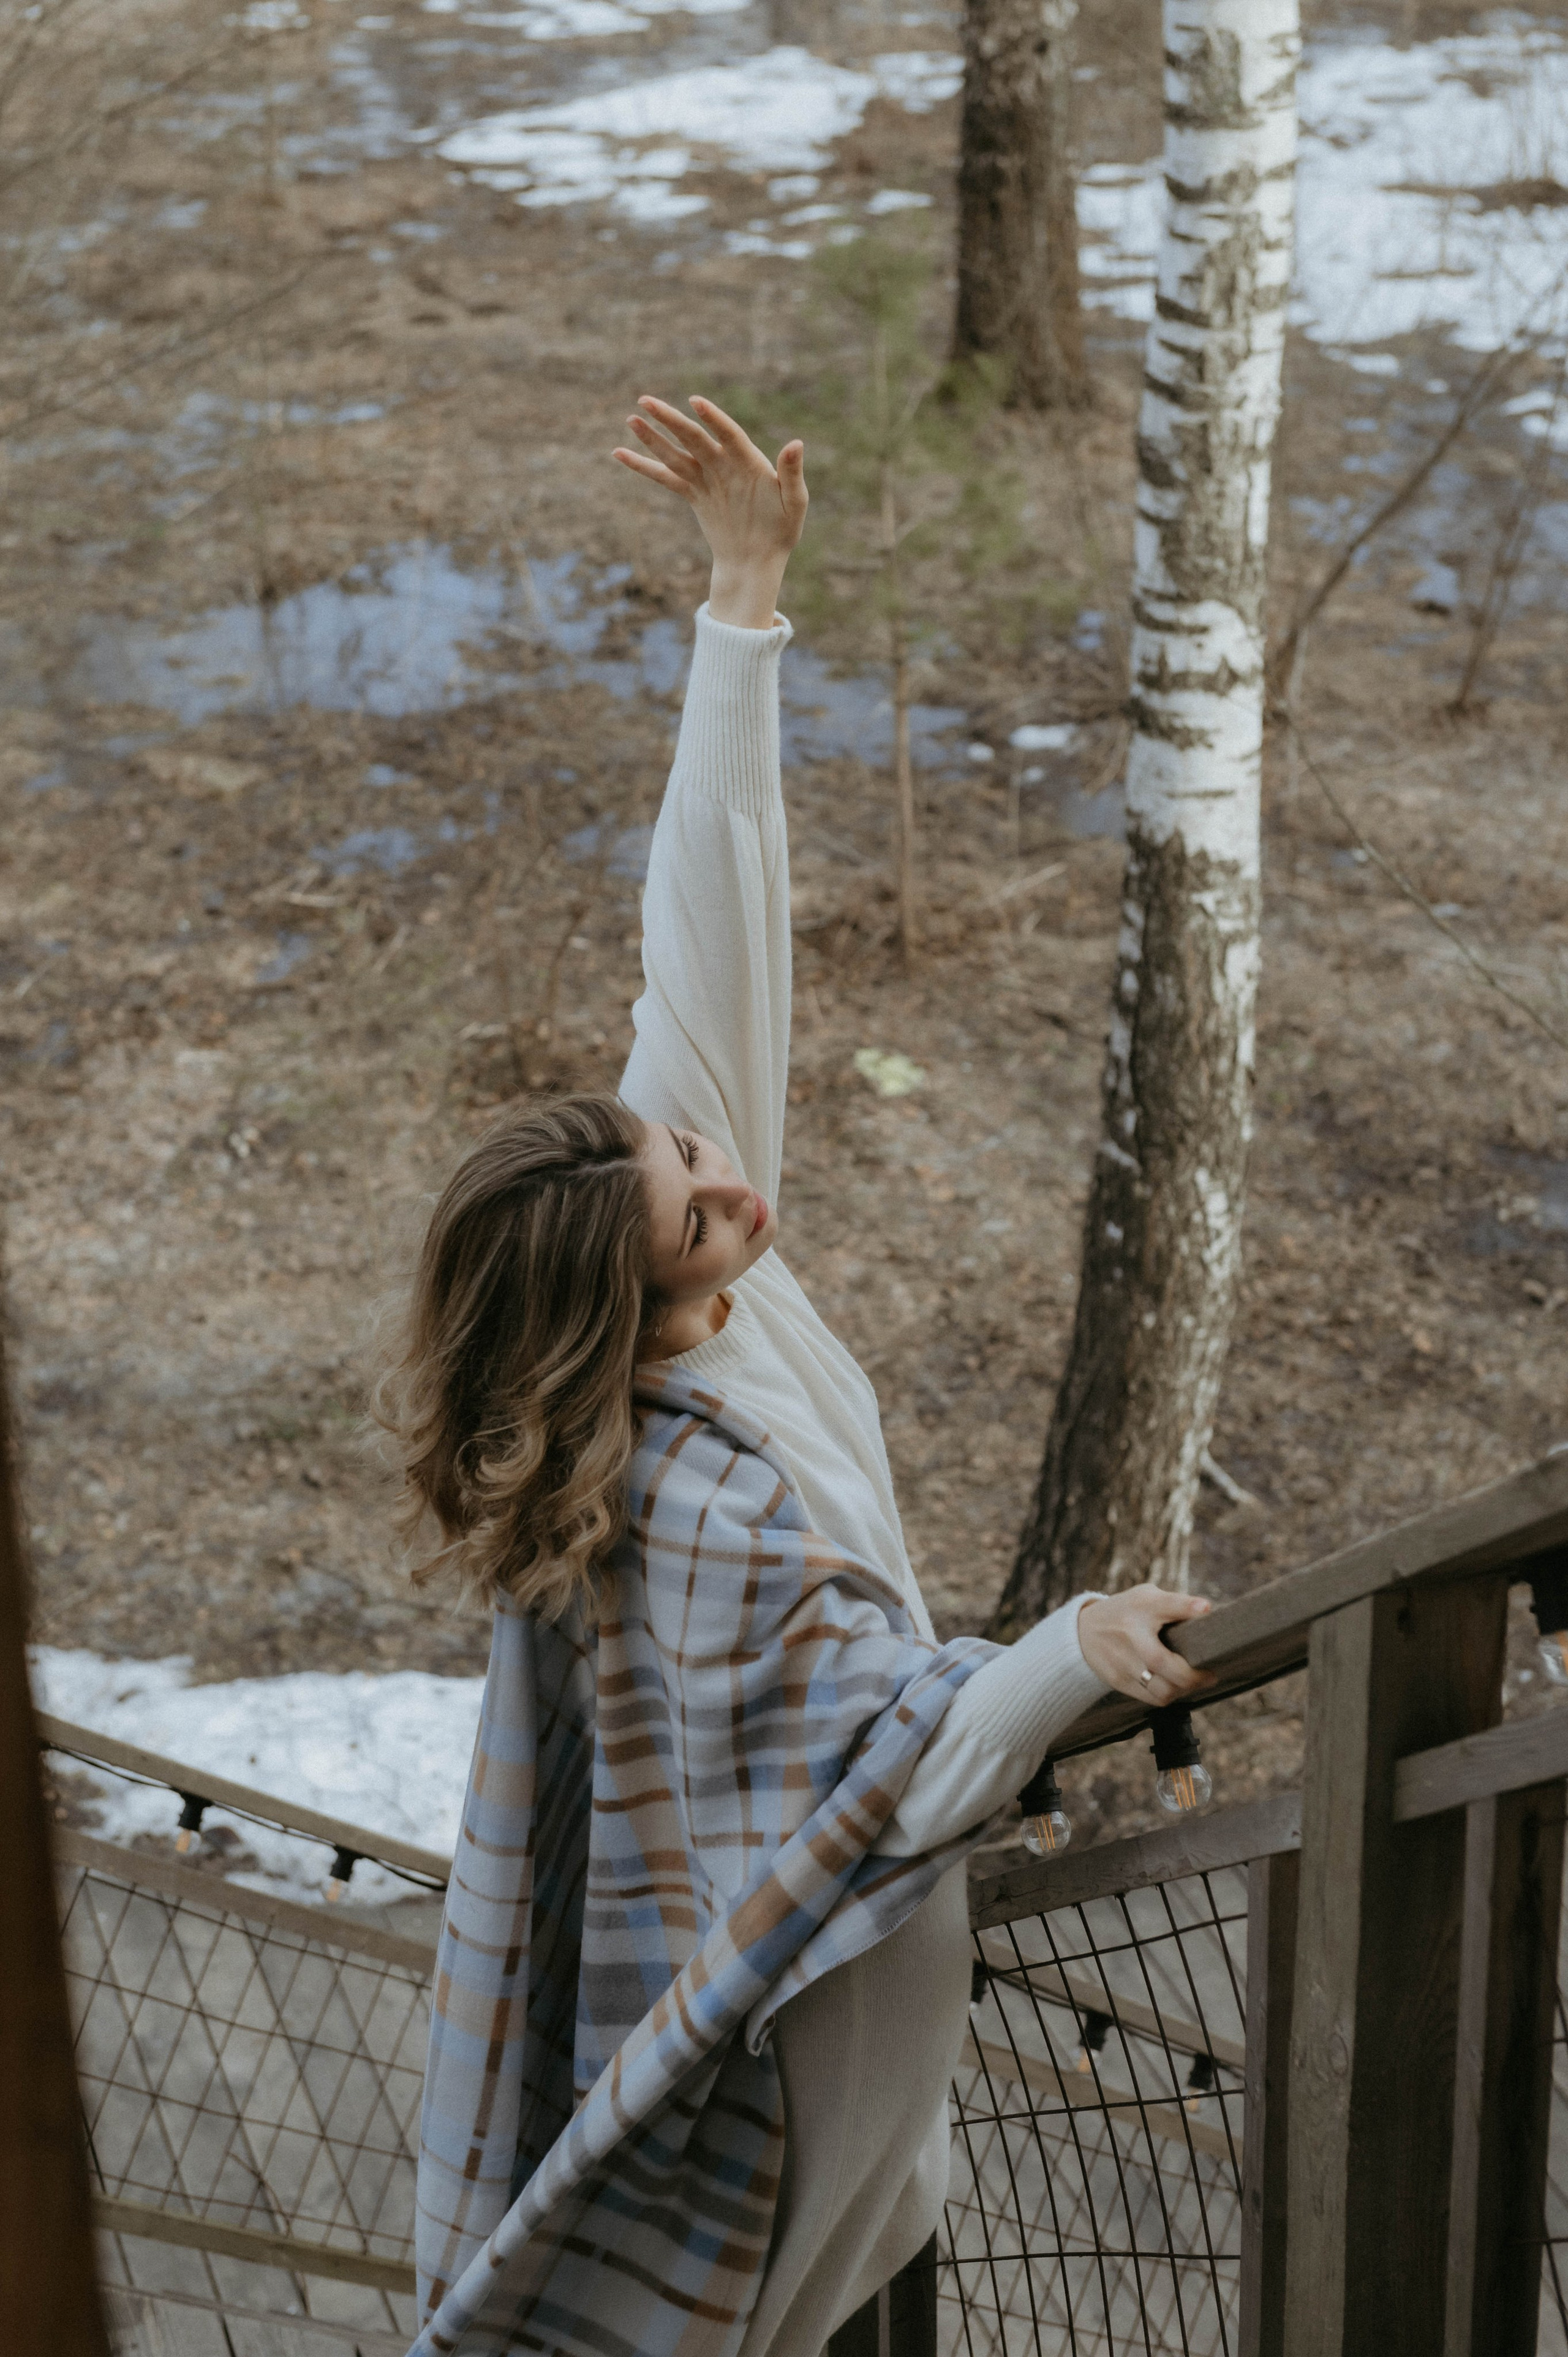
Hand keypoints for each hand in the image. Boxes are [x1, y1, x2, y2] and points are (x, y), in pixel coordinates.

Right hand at [612, 394, 807, 627]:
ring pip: (675, 453)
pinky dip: (644, 466)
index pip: (728, 434)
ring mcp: (707, 478)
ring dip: (653, 437)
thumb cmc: (781, 532)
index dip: (713, 419)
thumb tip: (796, 443)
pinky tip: (620, 453)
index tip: (695, 402)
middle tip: (644, 400)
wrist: (758, 561)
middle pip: (693, 437)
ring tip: (631, 419)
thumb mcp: (793, 503)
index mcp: (748, 461)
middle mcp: (724, 464)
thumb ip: (792, 473)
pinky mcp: (693, 494)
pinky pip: (665, 477)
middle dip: (669, 419)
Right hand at [1075, 1585, 1214, 1707]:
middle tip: (1209, 1674)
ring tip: (1193, 1682)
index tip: (1206, 1609)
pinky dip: (1170, 1695)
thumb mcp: (1146, 1597)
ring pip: (1162, 1689)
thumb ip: (1174, 1604)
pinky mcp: (1119, 1681)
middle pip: (1161, 1661)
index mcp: (1141, 1607)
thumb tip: (1208, 1613)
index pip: (1165, 1604)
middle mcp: (1130, 1633)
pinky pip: (1154, 1698)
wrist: (1083, 1633)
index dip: (1187, 1607)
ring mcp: (1122, 1660)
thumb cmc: (1127, 1613)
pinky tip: (1175, 1687)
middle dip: (1192, 1675)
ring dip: (1184, 1689)